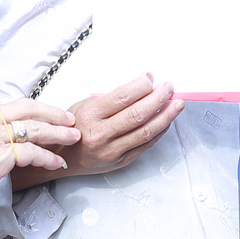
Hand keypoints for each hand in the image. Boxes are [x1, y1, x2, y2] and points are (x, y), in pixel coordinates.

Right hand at [0, 98, 78, 207]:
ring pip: (35, 129)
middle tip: (69, 119)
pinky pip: (32, 152)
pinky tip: (56, 162)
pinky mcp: (1, 155)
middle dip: (53, 113)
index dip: (32, 110)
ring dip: (58, 133)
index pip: (10, 106)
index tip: (44, 115)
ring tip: (73, 137)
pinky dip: (48, 157)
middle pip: (29, 109)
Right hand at [48, 74, 183, 177]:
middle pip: (138, 114)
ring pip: (146, 131)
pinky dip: (159, 131)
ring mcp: (112, 150)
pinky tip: (166, 121)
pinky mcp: (121, 161)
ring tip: (177, 104)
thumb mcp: (83, 105)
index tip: (151, 77)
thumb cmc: (74, 126)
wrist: (62, 157)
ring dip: (166, 116)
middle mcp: (101, 134)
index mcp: (90, 115)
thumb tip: (141, 86)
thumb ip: (110, 98)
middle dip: (159, 98)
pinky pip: (145, 145)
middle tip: (169, 87)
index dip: (141, 85)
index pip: (123, 97)